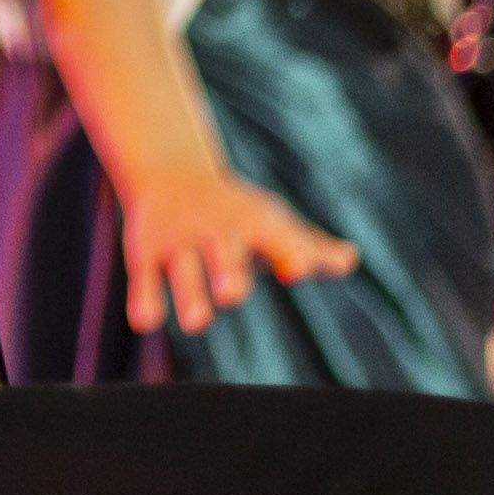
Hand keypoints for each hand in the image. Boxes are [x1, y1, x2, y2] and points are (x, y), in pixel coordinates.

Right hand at [110, 157, 353, 340]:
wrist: (170, 171)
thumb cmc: (236, 211)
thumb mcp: (273, 222)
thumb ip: (309, 247)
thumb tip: (349, 260)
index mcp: (255, 223)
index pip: (275, 238)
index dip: (288, 251)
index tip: (300, 269)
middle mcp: (217, 230)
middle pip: (225, 253)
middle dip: (229, 271)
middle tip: (233, 294)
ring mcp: (180, 241)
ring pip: (184, 269)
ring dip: (190, 293)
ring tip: (197, 323)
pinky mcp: (145, 252)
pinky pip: (144, 276)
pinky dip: (144, 297)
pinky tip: (145, 322)